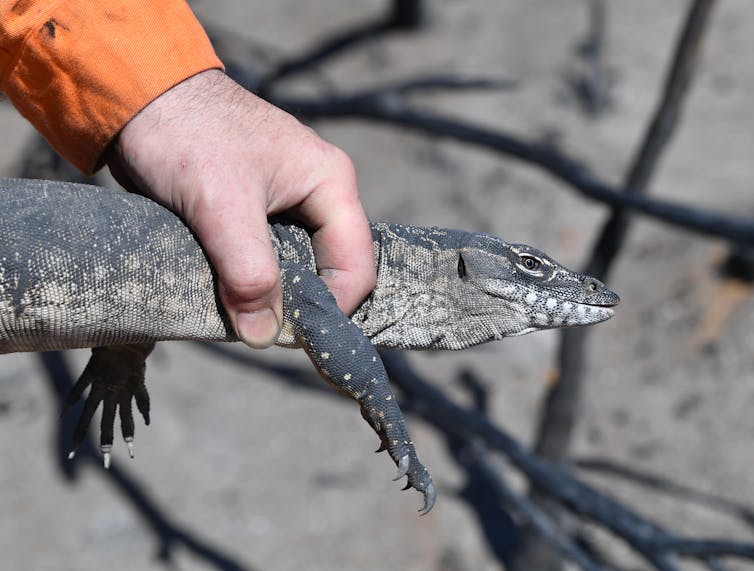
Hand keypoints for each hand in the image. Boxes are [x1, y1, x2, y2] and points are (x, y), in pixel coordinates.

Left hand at [107, 70, 375, 347]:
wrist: (140, 97)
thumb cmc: (185, 136)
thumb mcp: (221, 205)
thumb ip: (248, 272)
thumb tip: (264, 337)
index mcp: (331, 183)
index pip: (356, 266)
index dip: (330, 309)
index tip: (286, 337)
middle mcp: (320, 194)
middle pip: (332, 270)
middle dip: (302, 306)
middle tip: (262, 332)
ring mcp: (291, 204)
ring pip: (300, 268)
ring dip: (275, 296)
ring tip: (244, 315)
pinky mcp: (261, 213)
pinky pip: (272, 260)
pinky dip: (255, 282)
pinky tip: (232, 296)